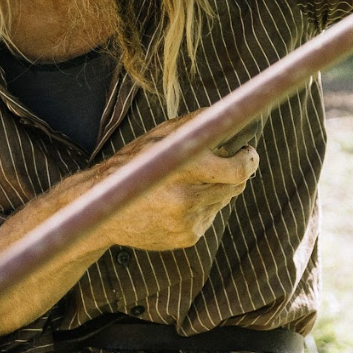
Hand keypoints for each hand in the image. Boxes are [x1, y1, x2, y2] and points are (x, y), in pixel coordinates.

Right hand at [95, 117, 260, 251]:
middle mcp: (187, 199)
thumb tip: (231, 115)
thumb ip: (197, 125)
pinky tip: (178, 201)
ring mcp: (187, 222)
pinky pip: (210, 216)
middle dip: (233, 172)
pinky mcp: (187, 237)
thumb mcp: (160, 136)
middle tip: (221, 162)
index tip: (247, 152)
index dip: (249, 160)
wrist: (103, 208)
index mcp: (183, 170)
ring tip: (187, 182)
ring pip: (223, 200)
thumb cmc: (133, 164)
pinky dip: (202, 206)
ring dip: (215, 189)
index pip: (239, 170)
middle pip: (235, 186)